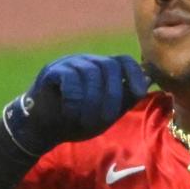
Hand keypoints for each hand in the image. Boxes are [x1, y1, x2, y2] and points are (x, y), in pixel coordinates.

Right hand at [2, 54, 149, 155]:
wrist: (42, 128)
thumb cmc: (76, 121)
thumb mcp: (106, 114)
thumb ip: (125, 99)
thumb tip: (147, 83)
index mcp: (103, 70)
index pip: (124, 60)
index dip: (135, 74)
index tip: (139, 92)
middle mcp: (88, 62)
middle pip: (109, 66)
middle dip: (112, 95)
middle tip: (105, 119)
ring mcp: (69, 63)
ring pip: (91, 73)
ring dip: (92, 102)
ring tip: (85, 121)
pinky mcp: (52, 70)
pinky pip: (70, 78)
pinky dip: (74, 99)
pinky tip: (70, 112)